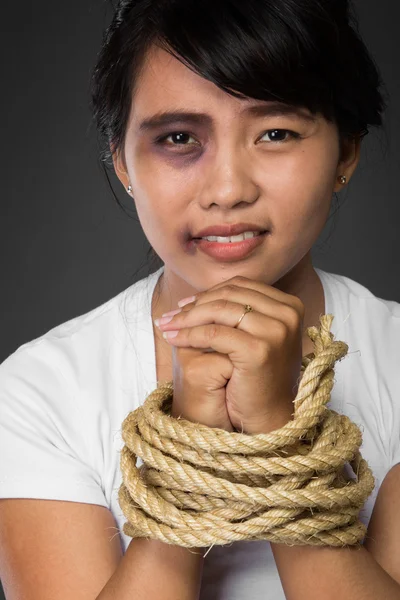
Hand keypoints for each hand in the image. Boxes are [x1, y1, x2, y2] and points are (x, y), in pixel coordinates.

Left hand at [156, 276, 304, 434]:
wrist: (269, 417)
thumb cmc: (258, 377)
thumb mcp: (254, 335)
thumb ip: (239, 311)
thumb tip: (196, 295)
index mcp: (290, 305)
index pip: (240, 286)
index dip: (208, 293)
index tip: (184, 304)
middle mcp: (288, 313)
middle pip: (229, 296)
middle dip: (194, 305)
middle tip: (169, 315)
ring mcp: (276, 331)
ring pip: (219, 311)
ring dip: (187, 318)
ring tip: (167, 326)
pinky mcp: (259, 349)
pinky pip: (214, 334)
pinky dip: (189, 335)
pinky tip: (174, 340)